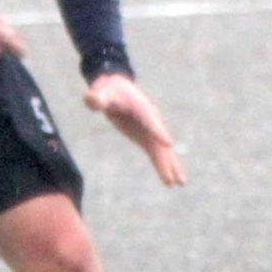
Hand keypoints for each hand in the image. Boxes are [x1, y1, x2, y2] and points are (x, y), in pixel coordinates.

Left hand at [83, 73, 184, 187]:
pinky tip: (170, 179)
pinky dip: (163, 165)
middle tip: (174, 178)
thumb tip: (91, 99)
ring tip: (180, 184)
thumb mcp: (100, 92)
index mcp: (140, 108)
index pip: (150, 121)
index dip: (158, 132)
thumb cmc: (108, 90)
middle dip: (166, 160)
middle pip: (160, 142)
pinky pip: (157, 153)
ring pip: (162, 150)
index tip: (169, 144)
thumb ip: (97, 98)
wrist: (116, 88)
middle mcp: (150, 119)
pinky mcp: (147, 136)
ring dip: (170, 167)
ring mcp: (150, 129)